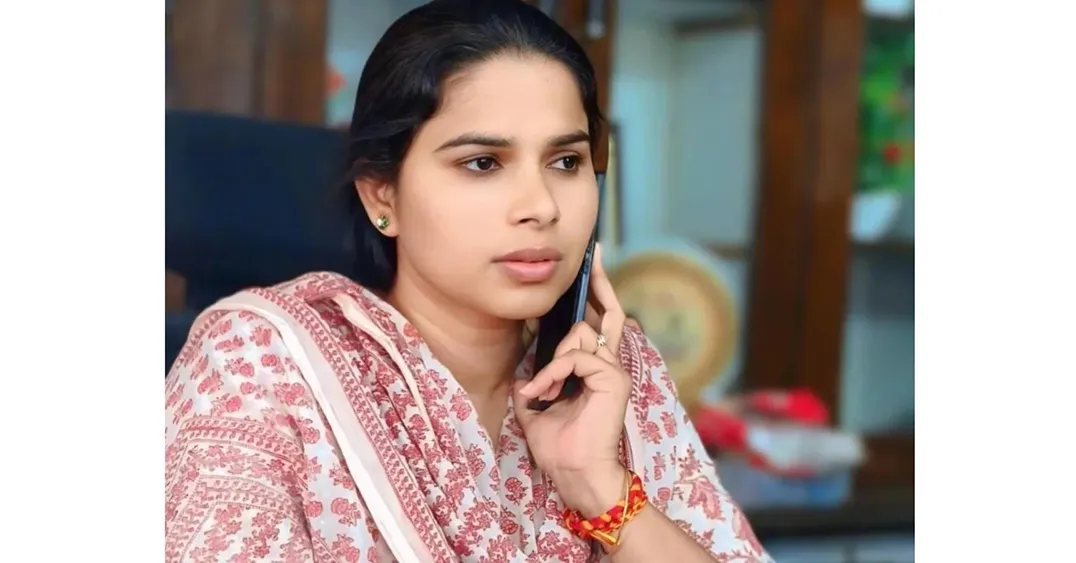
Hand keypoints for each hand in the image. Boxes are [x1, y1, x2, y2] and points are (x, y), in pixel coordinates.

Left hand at [513, 243, 631, 515]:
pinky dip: (554, 372)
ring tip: (542, 388)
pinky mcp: (612, 379)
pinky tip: (545, 392)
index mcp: (594, 371)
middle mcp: (609, 365)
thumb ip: (534, 387)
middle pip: (608, 314)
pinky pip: (576, 358)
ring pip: (582, 334)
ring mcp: (613, 370)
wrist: (575, 473)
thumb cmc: (560, 448)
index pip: (598, 326)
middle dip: (599, 283)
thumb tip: (522, 377)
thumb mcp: (536, 410)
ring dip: (553, 358)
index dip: (597, 295)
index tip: (590, 267)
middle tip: (592, 255)